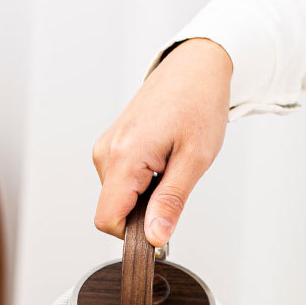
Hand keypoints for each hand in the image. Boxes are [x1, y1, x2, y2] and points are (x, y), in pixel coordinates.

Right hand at [93, 38, 231, 245]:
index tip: (160, 227)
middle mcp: (106, 153)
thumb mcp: (194, 159)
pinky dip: (142, 183)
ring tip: (170, 166)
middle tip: (175, 185)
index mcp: (123, 157)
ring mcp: (106, 148)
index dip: (133, 235)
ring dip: (144, 196)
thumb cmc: (199, 103)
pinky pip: (120, 182)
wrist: (195, 67)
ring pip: (118, 198)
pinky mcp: (111, 146)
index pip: (108, 221)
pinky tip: (161, 161)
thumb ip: (171, 202)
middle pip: (114, 211)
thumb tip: (155, 237)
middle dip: (143, 213)